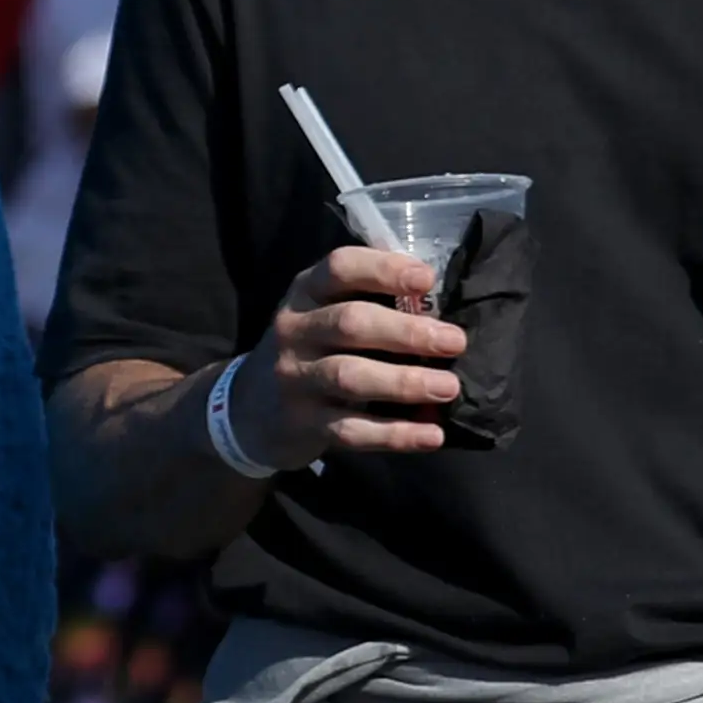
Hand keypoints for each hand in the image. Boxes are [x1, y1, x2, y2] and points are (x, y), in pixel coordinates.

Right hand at [232, 240, 467, 468]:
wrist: (248, 409)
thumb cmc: (309, 349)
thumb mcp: (321, 312)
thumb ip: (367, 299)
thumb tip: (438, 299)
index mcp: (305, 293)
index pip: (340, 268)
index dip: (384, 270)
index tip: (427, 280)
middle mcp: (295, 331)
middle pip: (350, 323)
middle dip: (407, 331)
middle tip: (454, 341)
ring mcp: (295, 379)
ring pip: (350, 376)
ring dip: (404, 382)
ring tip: (448, 387)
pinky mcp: (302, 424)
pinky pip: (351, 429)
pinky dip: (394, 434)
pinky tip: (431, 435)